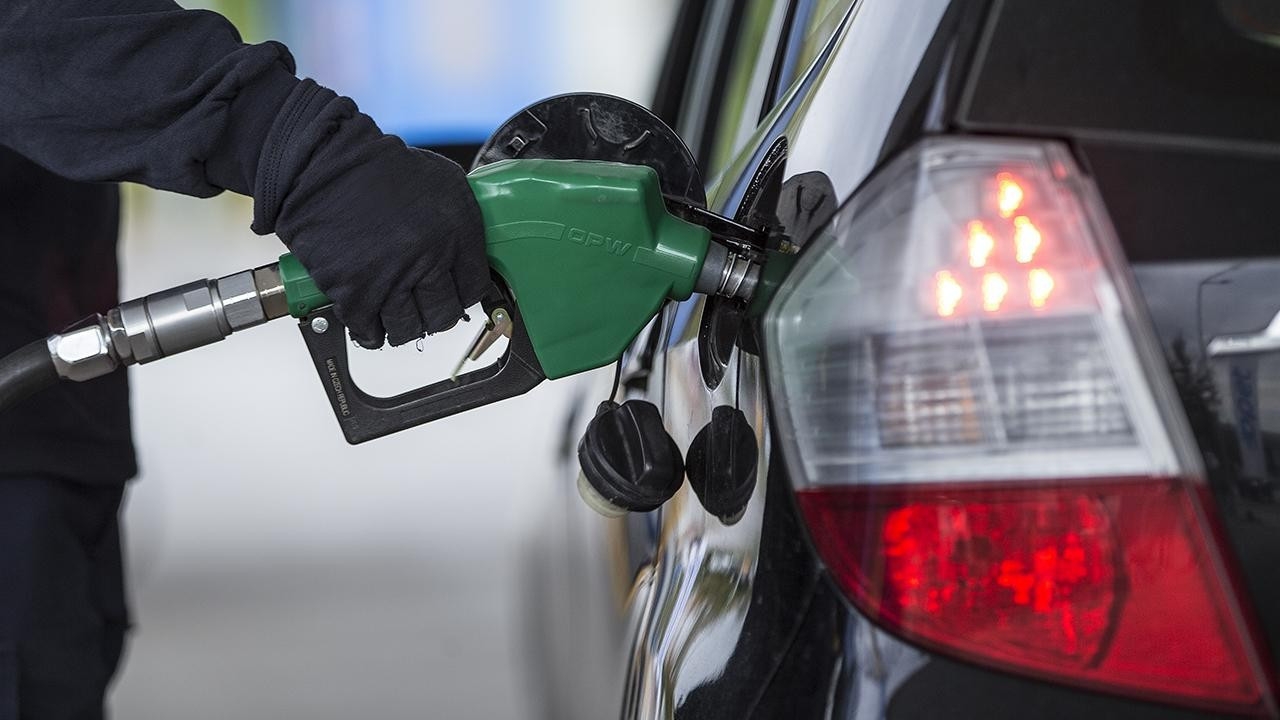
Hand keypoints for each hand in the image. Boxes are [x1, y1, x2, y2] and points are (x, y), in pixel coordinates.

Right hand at [269, 130, 489, 347]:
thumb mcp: (444, 182)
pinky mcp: (353, 292)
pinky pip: (369, 332)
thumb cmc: (379, 169)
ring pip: (409, 329)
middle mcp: (427, 259)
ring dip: (404, 326)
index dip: (463, 293)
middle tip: (426, 307)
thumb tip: (471, 250)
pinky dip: (371, 332)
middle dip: (436, 314)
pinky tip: (371, 321)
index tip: (454, 293)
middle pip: (444, 315)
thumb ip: (462, 219)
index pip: (474, 288)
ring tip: (397, 314)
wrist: (325, 165)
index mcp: (456, 232)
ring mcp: (390, 279)